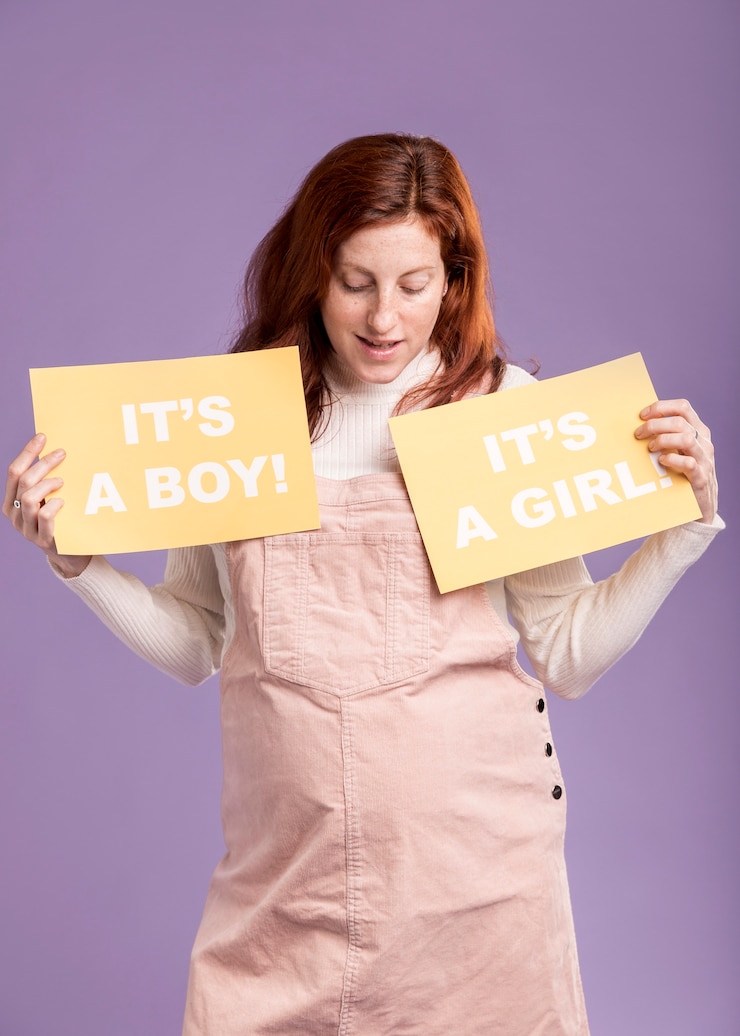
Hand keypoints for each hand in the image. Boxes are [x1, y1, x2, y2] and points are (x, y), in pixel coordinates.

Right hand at [3, 432, 91, 576]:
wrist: (71, 554)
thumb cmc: (61, 520)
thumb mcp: (48, 498)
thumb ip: (44, 481)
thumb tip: (55, 450)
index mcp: (11, 501)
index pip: (14, 472)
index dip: (27, 452)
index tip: (43, 437)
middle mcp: (14, 514)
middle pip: (23, 481)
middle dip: (43, 463)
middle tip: (61, 453)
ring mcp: (27, 529)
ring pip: (30, 497)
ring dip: (48, 484)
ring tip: (62, 481)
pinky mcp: (43, 540)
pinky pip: (45, 517)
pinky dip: (54, 505)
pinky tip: (63, 501)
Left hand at [635, 399, 717, 523]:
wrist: (702, 505)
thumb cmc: (684, 473)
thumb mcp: (680, 450)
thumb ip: (668, 436)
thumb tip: (639, 424)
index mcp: (698, 430)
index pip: (683, 407)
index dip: (661, 407)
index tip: (642, 415)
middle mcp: (703, 442)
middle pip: (680, 422)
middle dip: (655, 425)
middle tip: (639, 434)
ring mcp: (704, 459)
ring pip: (686, 439)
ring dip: (663, 440)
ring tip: (650, 448)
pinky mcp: (701, 477)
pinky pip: (688, 463)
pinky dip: (672, 459)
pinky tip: (661, 461)